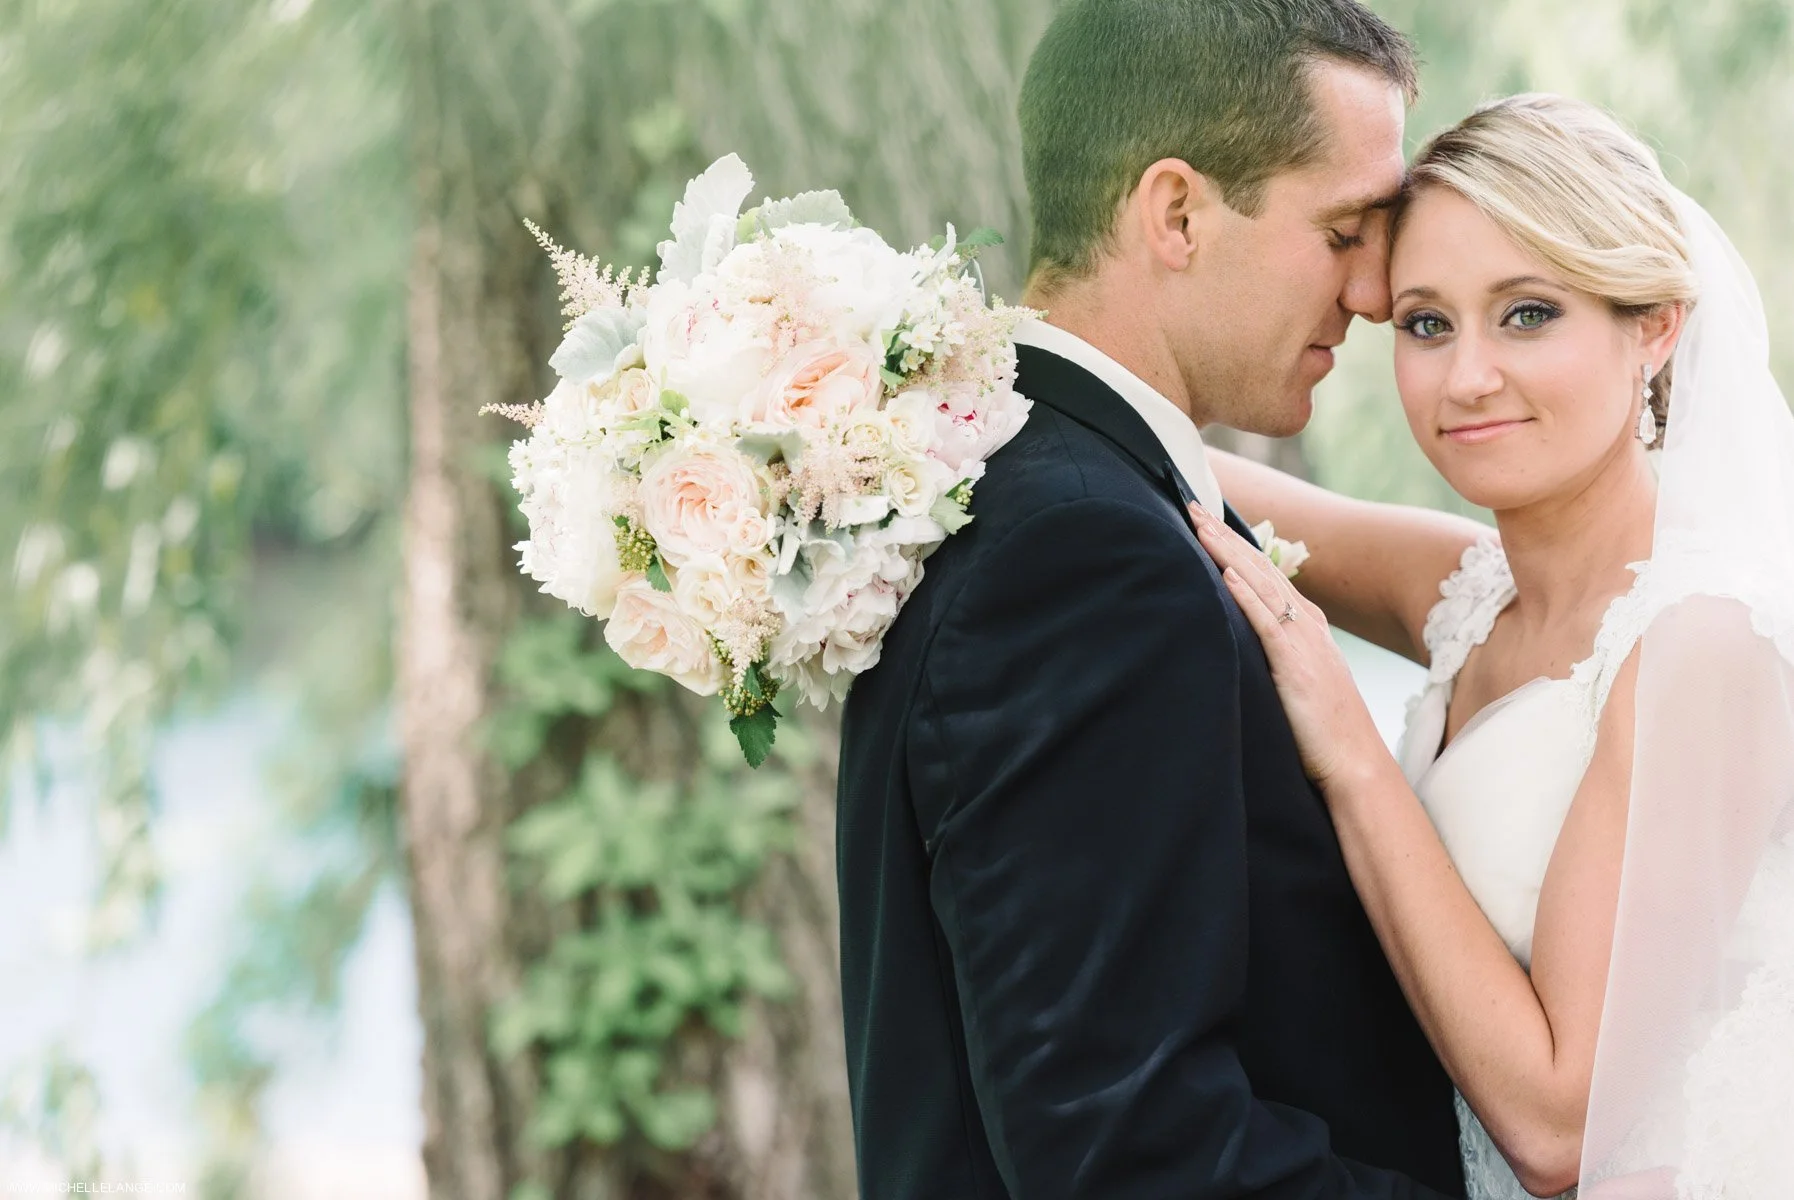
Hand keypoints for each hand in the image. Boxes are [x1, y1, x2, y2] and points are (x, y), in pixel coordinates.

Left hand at [1190, 504, 1384, 790]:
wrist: (1356, 763)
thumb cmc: (1323, 733)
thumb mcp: (1296, 683)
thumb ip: (1274, 657)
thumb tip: (1240, 644)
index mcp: (1306, 627)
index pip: (1265, 573)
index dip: (1235, 543)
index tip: (1206, 519)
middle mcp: (1306, 625)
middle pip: (1259, 567)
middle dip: (1224, 533)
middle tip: (1190, 502)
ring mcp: (1303, 642)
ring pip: (1260, 584)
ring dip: (1227, 550)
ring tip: (1198, 522)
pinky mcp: (1296, 664)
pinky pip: (1267, 622)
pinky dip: (1247, 593)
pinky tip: (1226, 571)